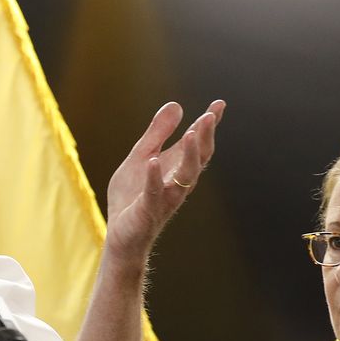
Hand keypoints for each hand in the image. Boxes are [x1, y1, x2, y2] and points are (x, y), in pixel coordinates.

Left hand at [104, 99, 223, 260]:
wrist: (120, 236)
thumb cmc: (131, 197)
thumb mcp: (141, 157)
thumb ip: (157, 134)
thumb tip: (176, 104)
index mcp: (176, 168)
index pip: (198, 144)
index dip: (208, 125)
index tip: (219, 104)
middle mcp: (177, 183)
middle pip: (198, 159)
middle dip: (204, 137)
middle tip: (209, 116)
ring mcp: (165, 198)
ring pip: (185, 177)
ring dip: (190, 155)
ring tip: (193, 133)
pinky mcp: (147, 211)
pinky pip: (153, 193)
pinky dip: (153, 178)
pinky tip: (152, 161)